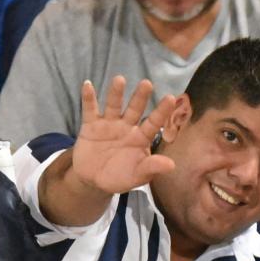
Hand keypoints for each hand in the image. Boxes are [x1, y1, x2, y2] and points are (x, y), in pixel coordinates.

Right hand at [70, 76, 176, 197]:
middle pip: (135, 109)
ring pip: (114, 105)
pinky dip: (88, 98)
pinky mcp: (90, 125)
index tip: (171, 98)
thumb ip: (151, 168)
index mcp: (140, 138)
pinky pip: (90, 110)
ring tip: (119, 80)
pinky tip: (87, 85)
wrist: (92, 181)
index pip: (153, 123)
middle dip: (140, 97)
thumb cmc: (119, 177)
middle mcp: (126, 127)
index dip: (161, 111)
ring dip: (116, 93)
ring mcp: (108, 124)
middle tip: (147, 84)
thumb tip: (172, 165)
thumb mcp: (136, 176)